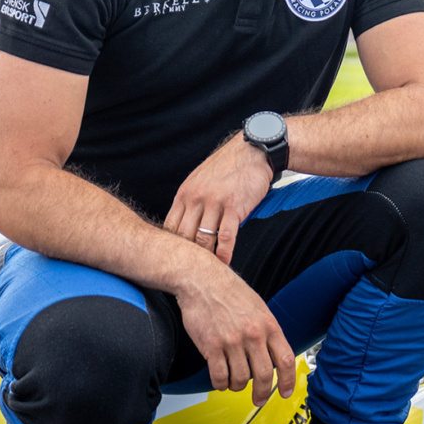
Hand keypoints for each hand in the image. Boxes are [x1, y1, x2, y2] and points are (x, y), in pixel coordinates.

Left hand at [165, 131, 275, 264]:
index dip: (172, 246)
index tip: (177, 259)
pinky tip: (225, 263)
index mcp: (185, 193)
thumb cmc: (229, 167)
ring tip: (208, 272)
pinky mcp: (234, 206)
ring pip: (203, 239)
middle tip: (190, 272)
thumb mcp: (201, 180)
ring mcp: (214, 202)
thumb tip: (187, 224)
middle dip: (186, 256)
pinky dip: (224, 253)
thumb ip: (192, 200)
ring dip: (206, 258)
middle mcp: (196, 198)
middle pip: (184, 236)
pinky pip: (226, 236)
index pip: (170, 226)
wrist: (253, 151)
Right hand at [174, 263, 296, 405]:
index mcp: (269, 325)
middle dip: (263, 393)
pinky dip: (220, 383)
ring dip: (237, 387)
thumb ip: (267, 330)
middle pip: (265, 375)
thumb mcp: (258, 307)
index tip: (287, 392)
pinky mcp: (212, 346)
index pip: (286, 359)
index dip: (289, 380)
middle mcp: (253, 334)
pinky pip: (219, 376)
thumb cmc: (229, 291)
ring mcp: (232, 341)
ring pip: (241, 379)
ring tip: (234, 383)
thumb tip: (274, 352)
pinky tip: (220, 379)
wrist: (202, 280)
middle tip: (258, 399)